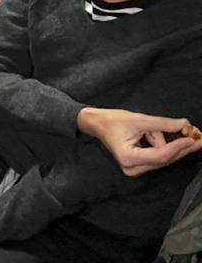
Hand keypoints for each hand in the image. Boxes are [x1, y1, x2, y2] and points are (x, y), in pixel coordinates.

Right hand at [77, 107, 201, 175]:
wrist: (96, 124)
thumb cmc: (112, 120)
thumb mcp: (138, 119)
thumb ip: (162, 123)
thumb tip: (185, 125)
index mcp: (128, 158)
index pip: (160, 155)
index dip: (178, 147)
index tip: (193, 138)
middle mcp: (132, 168)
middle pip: (165, 159)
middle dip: (182, 147)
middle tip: (199, 137)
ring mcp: (135, 169)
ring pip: (163, 158)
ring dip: (167, 143)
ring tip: (157, 129)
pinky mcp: (138, 166)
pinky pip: (158, 157)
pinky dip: (164, 146)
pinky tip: (162, 136)